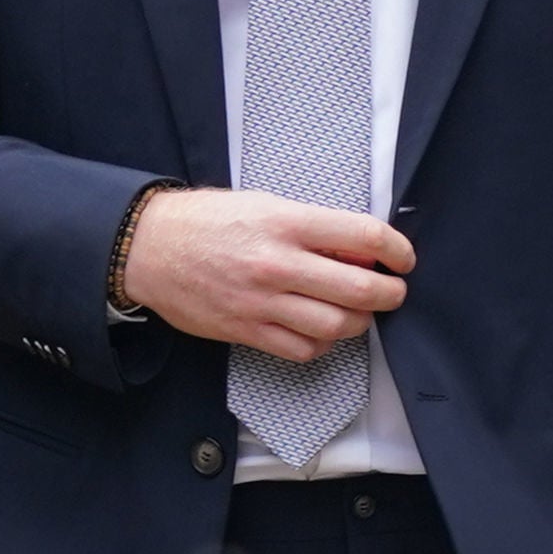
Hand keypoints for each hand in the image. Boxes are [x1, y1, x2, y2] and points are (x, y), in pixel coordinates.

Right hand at [119, 186, 411, 357]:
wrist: (149, 248)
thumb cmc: (207, 221)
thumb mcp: (264, 204)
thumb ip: (312, 226)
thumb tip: (359, 249)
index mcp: (287, 222)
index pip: (365, 236)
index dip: (397, 250)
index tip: (402, 259)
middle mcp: (278, 263)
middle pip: (361, 290)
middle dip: (390, 294)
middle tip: (392, 292)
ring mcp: (262, 301)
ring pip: (338, 326)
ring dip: (359, 323)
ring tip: (355, 313)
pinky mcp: (247, 330)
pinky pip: (303, 349)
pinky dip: (323, 344)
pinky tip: (320, 329)